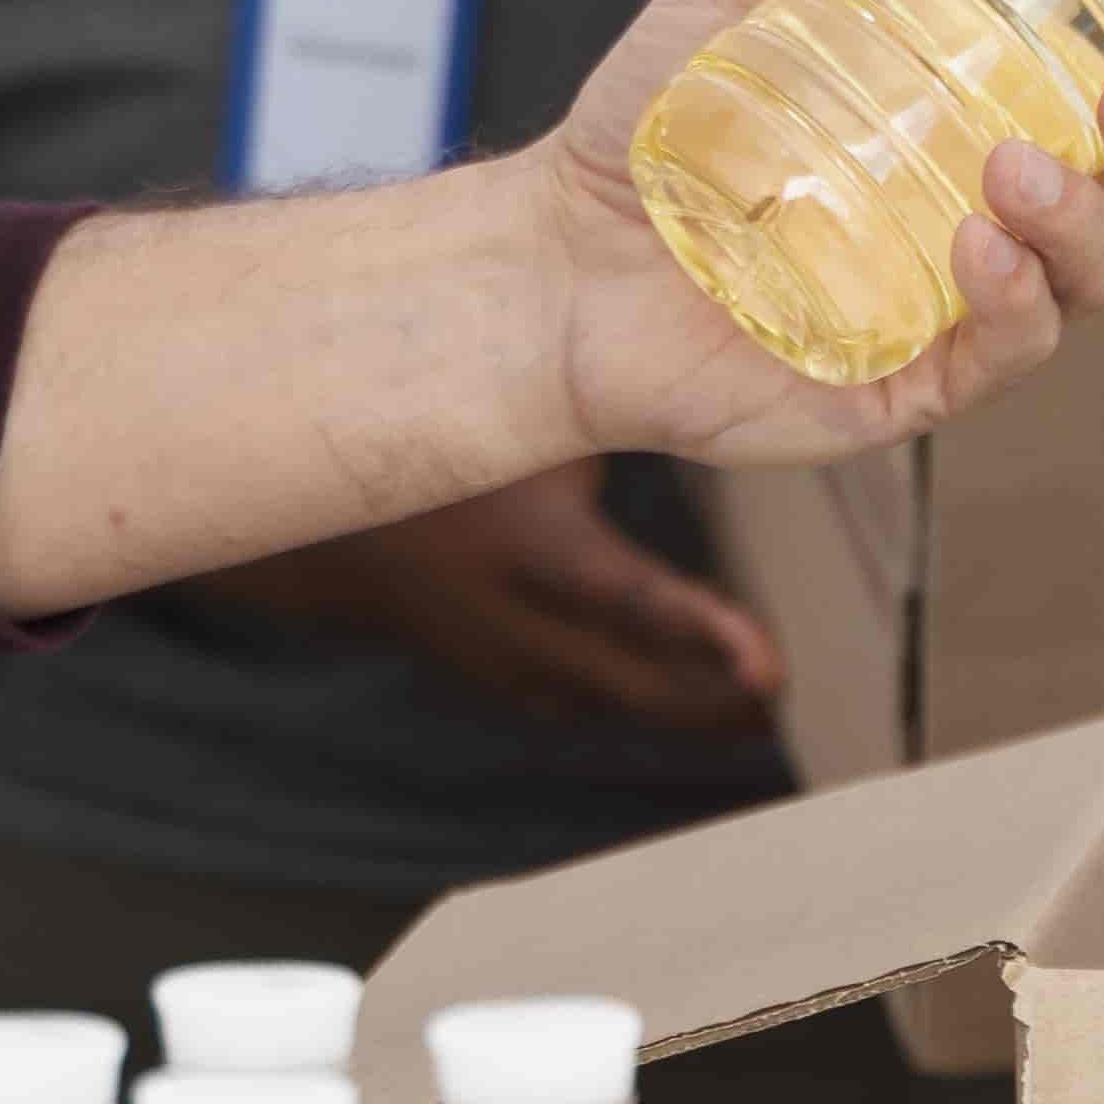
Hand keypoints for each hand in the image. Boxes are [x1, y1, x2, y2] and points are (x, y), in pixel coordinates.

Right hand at [207, 458, 786, 736]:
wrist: (324, 514)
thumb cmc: (444, 432)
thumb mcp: (531, 415)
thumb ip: (618, 420)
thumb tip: (723, 395)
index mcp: (525, 547)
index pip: (630, 600)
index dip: (706, 635)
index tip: (770, 670)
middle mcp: (510, 621)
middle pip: (634, 684)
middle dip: (715, 699)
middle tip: (780, 693)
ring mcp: (496, 660)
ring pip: (605, 700)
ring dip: (684, 709)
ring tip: (753, 707)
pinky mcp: (489, 671)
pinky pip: (574, 698)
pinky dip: (631, 698)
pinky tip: (687, 699)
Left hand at [530, 0, 1103, 466]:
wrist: (554, 256)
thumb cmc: (659, 115)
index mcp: (994, 104)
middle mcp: (1003, 203)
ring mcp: (967, 298)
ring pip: (1098, 272)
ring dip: (1086, 218)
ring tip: (1016, 167)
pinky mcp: (913, 381)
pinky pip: (1007, 354)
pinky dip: (1013, 301)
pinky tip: (974, 247)